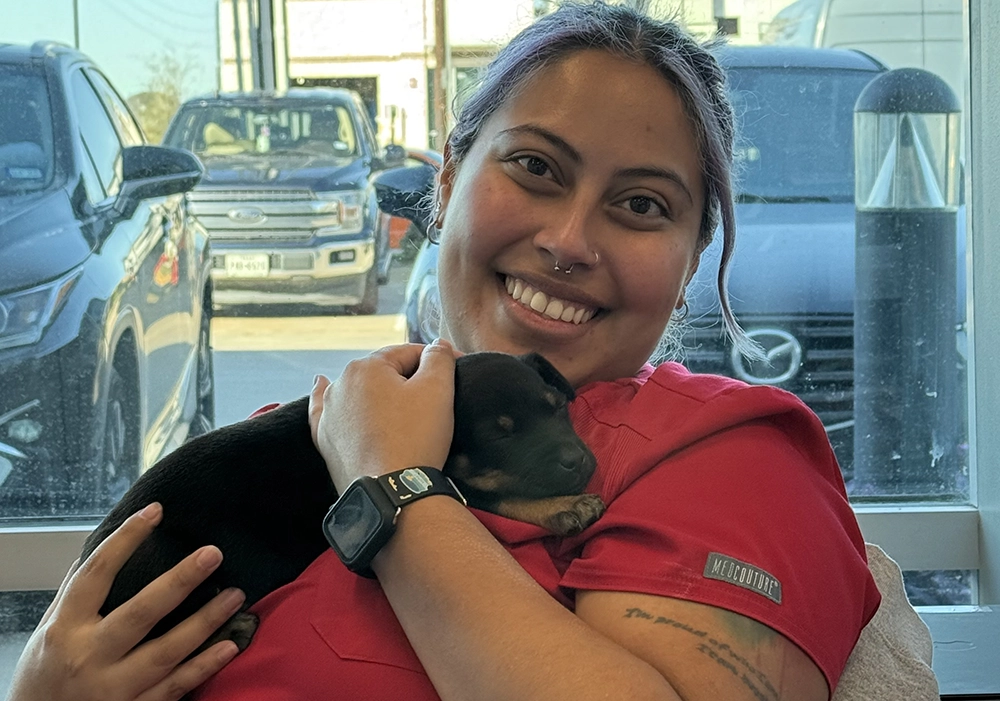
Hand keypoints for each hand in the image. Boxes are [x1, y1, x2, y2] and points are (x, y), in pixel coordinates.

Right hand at [6, 503, 244, 700]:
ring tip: (235, 595)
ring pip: (167, 651)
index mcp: (66, 628)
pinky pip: (175, 687)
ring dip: (205, 622)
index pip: (97, 574)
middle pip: (141, 612)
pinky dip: (204, 666)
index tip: (155, 511)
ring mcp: (113, 688)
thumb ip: (74, 593)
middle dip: (180, 581)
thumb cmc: (42, 676)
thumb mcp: (48, 631)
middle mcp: (89, 656)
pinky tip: (229, 645)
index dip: (126, 539)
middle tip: (212, 553)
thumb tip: (98, 547)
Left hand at [308, 341, 456, 490]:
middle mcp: (341, 384)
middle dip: (408, 380)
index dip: (436, 362)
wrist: (390, 493)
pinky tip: (319, 383)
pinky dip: (325, 398)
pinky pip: (325, 411)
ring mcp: (329, 414)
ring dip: (377, 393)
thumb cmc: (416, 438)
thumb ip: (439, 358)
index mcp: (367, 367)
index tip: (458, 373)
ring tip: (397, 404)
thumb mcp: (438, 390)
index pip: (409, 354)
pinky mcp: (325, 440)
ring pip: (358, 392)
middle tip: (434, 400)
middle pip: (383, 373)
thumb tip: (438, 345)